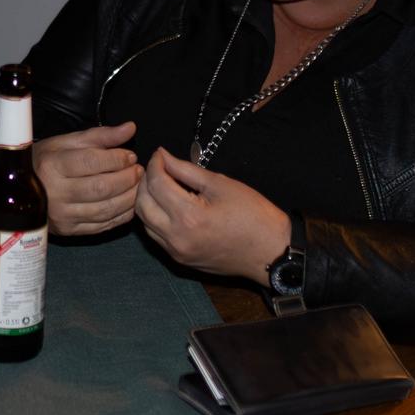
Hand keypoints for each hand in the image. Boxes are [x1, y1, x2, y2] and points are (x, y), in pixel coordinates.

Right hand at [33, 122, 142, 235]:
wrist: (18, 190)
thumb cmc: (45, 161)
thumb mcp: (67, 142)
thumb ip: (100, 136)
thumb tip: (130, 128)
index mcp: (52, 165)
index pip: (91, 162)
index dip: (117, 159)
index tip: (130, 156)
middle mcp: (55, 193)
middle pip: (101, 188)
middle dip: (127, 179)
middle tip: (137, 171)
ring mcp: (62, 215)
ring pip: (105, 209)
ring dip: (129, 197)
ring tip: (136, 185)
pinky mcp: (68, 231)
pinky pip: (102, 226)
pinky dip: (122, 215)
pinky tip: (128, 203)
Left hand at [135, 149, 291, 281]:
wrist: (272, 251)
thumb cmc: (254, 215)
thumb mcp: (221, 185)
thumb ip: (186, 170)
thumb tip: (163, 156)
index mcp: (189, 217)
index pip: (157, 184)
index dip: (155, 165)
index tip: (159, 154)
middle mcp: (177, 237)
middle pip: (142, 204)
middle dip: (145, 182)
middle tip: (157, 168)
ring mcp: (177, 252)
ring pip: (145, 223)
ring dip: (146, 201)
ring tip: (159, 185)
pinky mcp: (180, 260)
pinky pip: (156, 236)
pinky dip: (154, 219)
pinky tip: (166, 206)